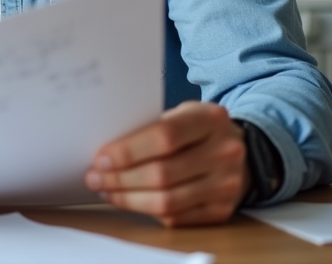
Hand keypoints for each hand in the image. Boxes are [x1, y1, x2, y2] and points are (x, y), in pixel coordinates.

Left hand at [84, 100, 249, 226]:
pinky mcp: (222, 210)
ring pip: (168, 202)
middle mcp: (225, 152)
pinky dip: (146, 212)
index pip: (164, 137)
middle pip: (163, 174)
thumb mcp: (180, 113)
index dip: (128, 151)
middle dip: (121, 178)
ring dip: (129, 199)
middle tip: (94, 177)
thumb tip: (105, 151)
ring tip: (106, 190)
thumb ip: (150, 126)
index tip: (100, 158)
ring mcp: (227, 184)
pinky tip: (128, 201)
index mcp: (211, 119)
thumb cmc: (195, 128)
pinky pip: (177, 218)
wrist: (237, 148)